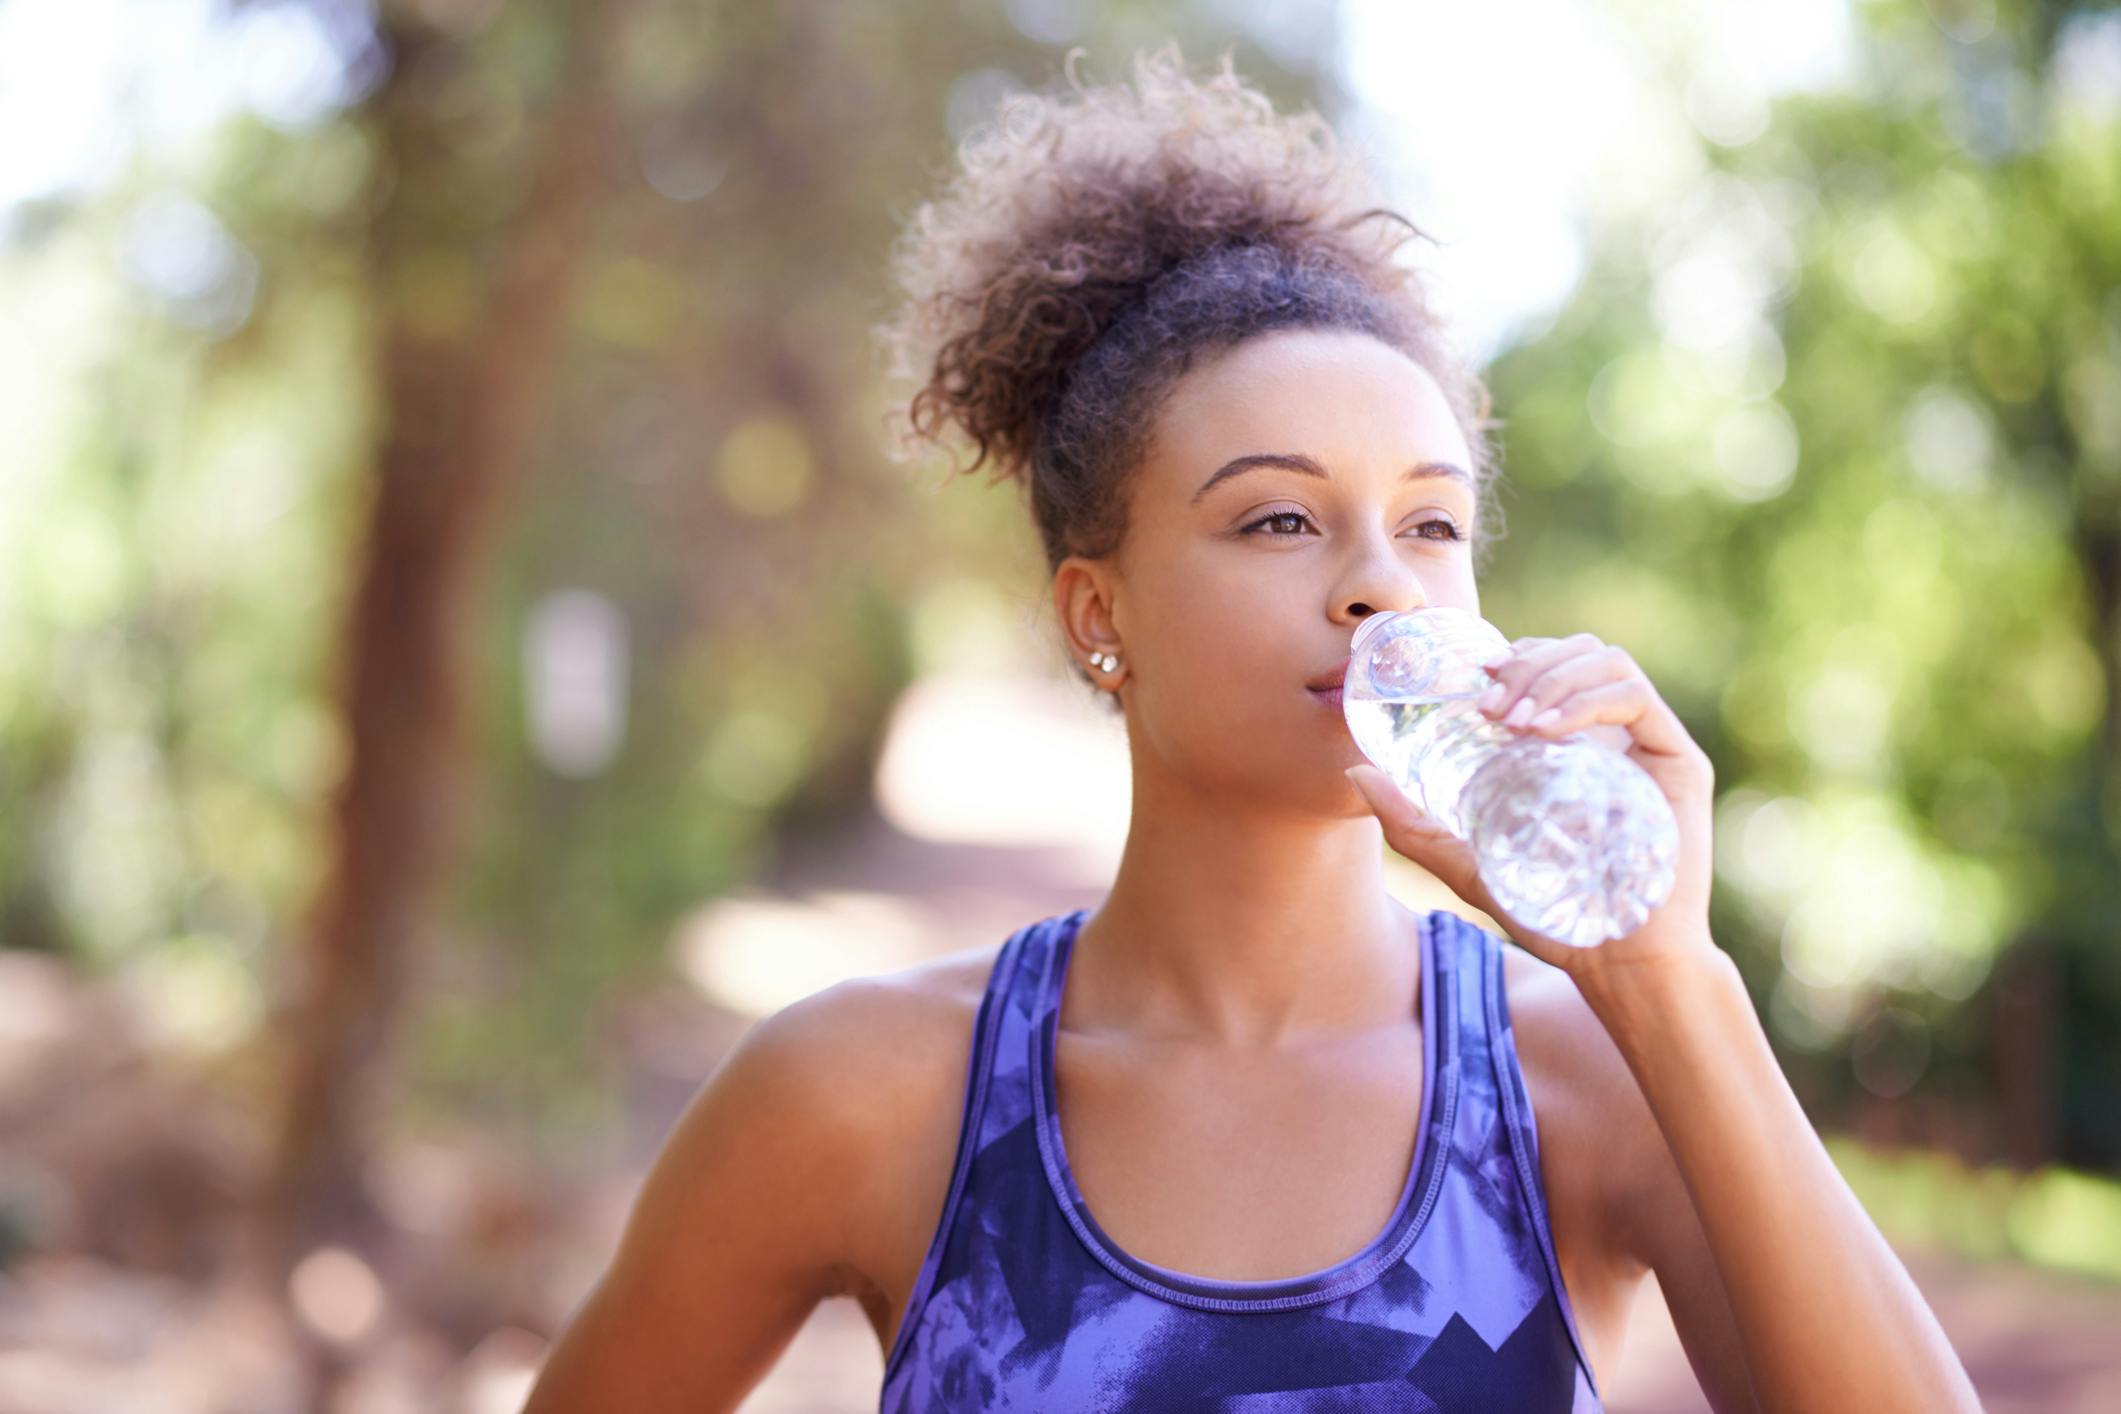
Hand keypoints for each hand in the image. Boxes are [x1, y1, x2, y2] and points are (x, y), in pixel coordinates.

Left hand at [1344, 632, 1720, 993]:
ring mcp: (1649, 743)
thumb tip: (1357, 773)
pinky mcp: (1679, 760)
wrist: (1616, 963)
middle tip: (1488, 703)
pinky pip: (1635, 696)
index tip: (1472, 679)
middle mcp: (1614, 733)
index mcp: (1574, 741)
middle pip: (1576, 650)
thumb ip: (1412, 823)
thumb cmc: (1550, 913)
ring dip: (1551, 675)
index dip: (1511, 656)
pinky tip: (1547, 730)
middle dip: (1525, 662)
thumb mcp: (1465, 861)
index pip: (1548, 663)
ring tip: (1513, 717)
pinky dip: (1586, 701)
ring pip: (1606, 661)